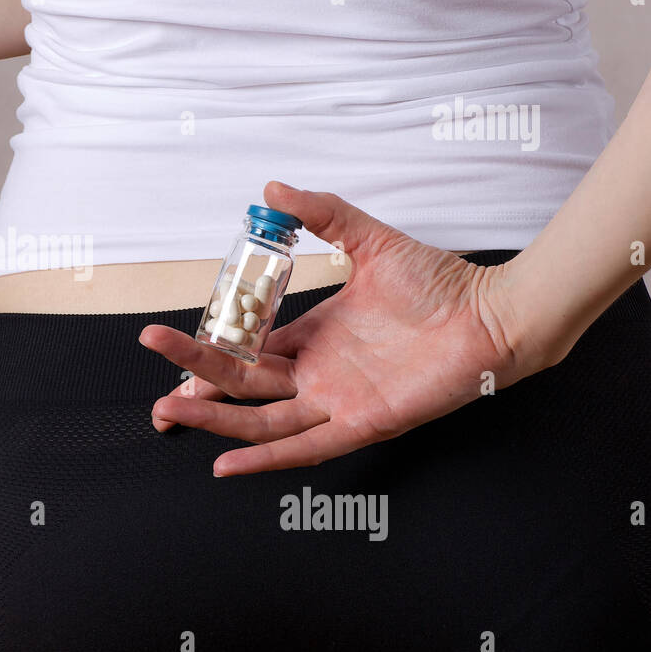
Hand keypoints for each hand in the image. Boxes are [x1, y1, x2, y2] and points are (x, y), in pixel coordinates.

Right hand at [138, 181, 551, 475]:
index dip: (209, 352)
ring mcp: (338, 401)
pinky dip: (264, 459)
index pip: (249, 351)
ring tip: (171, 410)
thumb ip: (321, 213)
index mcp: (315, 337)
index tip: (168, 345)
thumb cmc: (441, 281)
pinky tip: (225, 462)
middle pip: (243, 387)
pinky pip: (305, 448)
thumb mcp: (367, 237)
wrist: (493, 310)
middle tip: (157, 385)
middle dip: (196, 386)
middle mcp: (320, 374)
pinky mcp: (362, 423)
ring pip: (262, 420)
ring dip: (215, 419)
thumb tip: (272, 189)